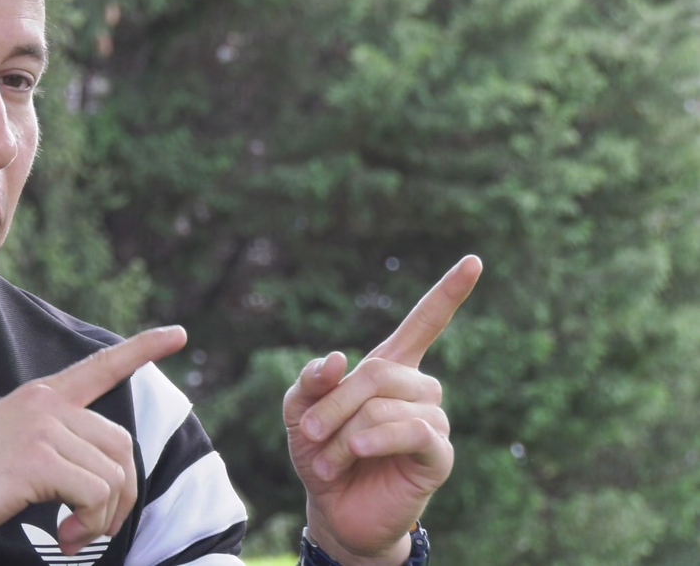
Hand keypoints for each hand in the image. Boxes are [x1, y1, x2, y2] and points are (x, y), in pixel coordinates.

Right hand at [0, 326, 186, 554]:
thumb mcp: (16, 445)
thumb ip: (58, 444)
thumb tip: (105, 479)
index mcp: (42, 396)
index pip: (99, 366)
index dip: (143, 349)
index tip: (179, 334)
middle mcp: (47, 404)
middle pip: (121, 445)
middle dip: (120, 495)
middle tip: (91, 529)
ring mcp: (44, 428)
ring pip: (113, 475)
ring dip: (102, 518)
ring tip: (71, 534)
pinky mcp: (40, 459)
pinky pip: (96, 495)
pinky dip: (89, 524)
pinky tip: (63, 534)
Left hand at [282, 256, 481, 563]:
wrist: (333, 511)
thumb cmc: (320, 455)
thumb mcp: (298, 412)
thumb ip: (309, 381)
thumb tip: (338, 357)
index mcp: (389, 370)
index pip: (424, 323)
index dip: (448, 293)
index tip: (475, 261)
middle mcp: (418, 390)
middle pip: (380, 371)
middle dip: (336, 400)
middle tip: (308, 432)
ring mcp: (432, 421)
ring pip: (389, 402)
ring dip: (347, 428)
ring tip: (329, 457)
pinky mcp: (438, 454)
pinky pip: (413, 430)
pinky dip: (376, 438)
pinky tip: (357, 450)